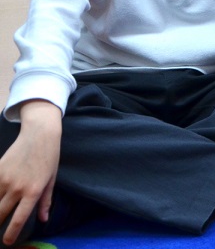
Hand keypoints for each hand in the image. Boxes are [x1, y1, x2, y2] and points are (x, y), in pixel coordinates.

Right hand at [0, 101, 60, 245]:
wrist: (39, 134)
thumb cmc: (49, 158)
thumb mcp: (51, 180)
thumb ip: (45, 201)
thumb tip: (43, 220)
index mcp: (33, 191)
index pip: (18, 218)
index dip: (11, 234)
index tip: (7, 242)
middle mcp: (17, 187)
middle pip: (0, 214)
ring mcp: (5, 178)